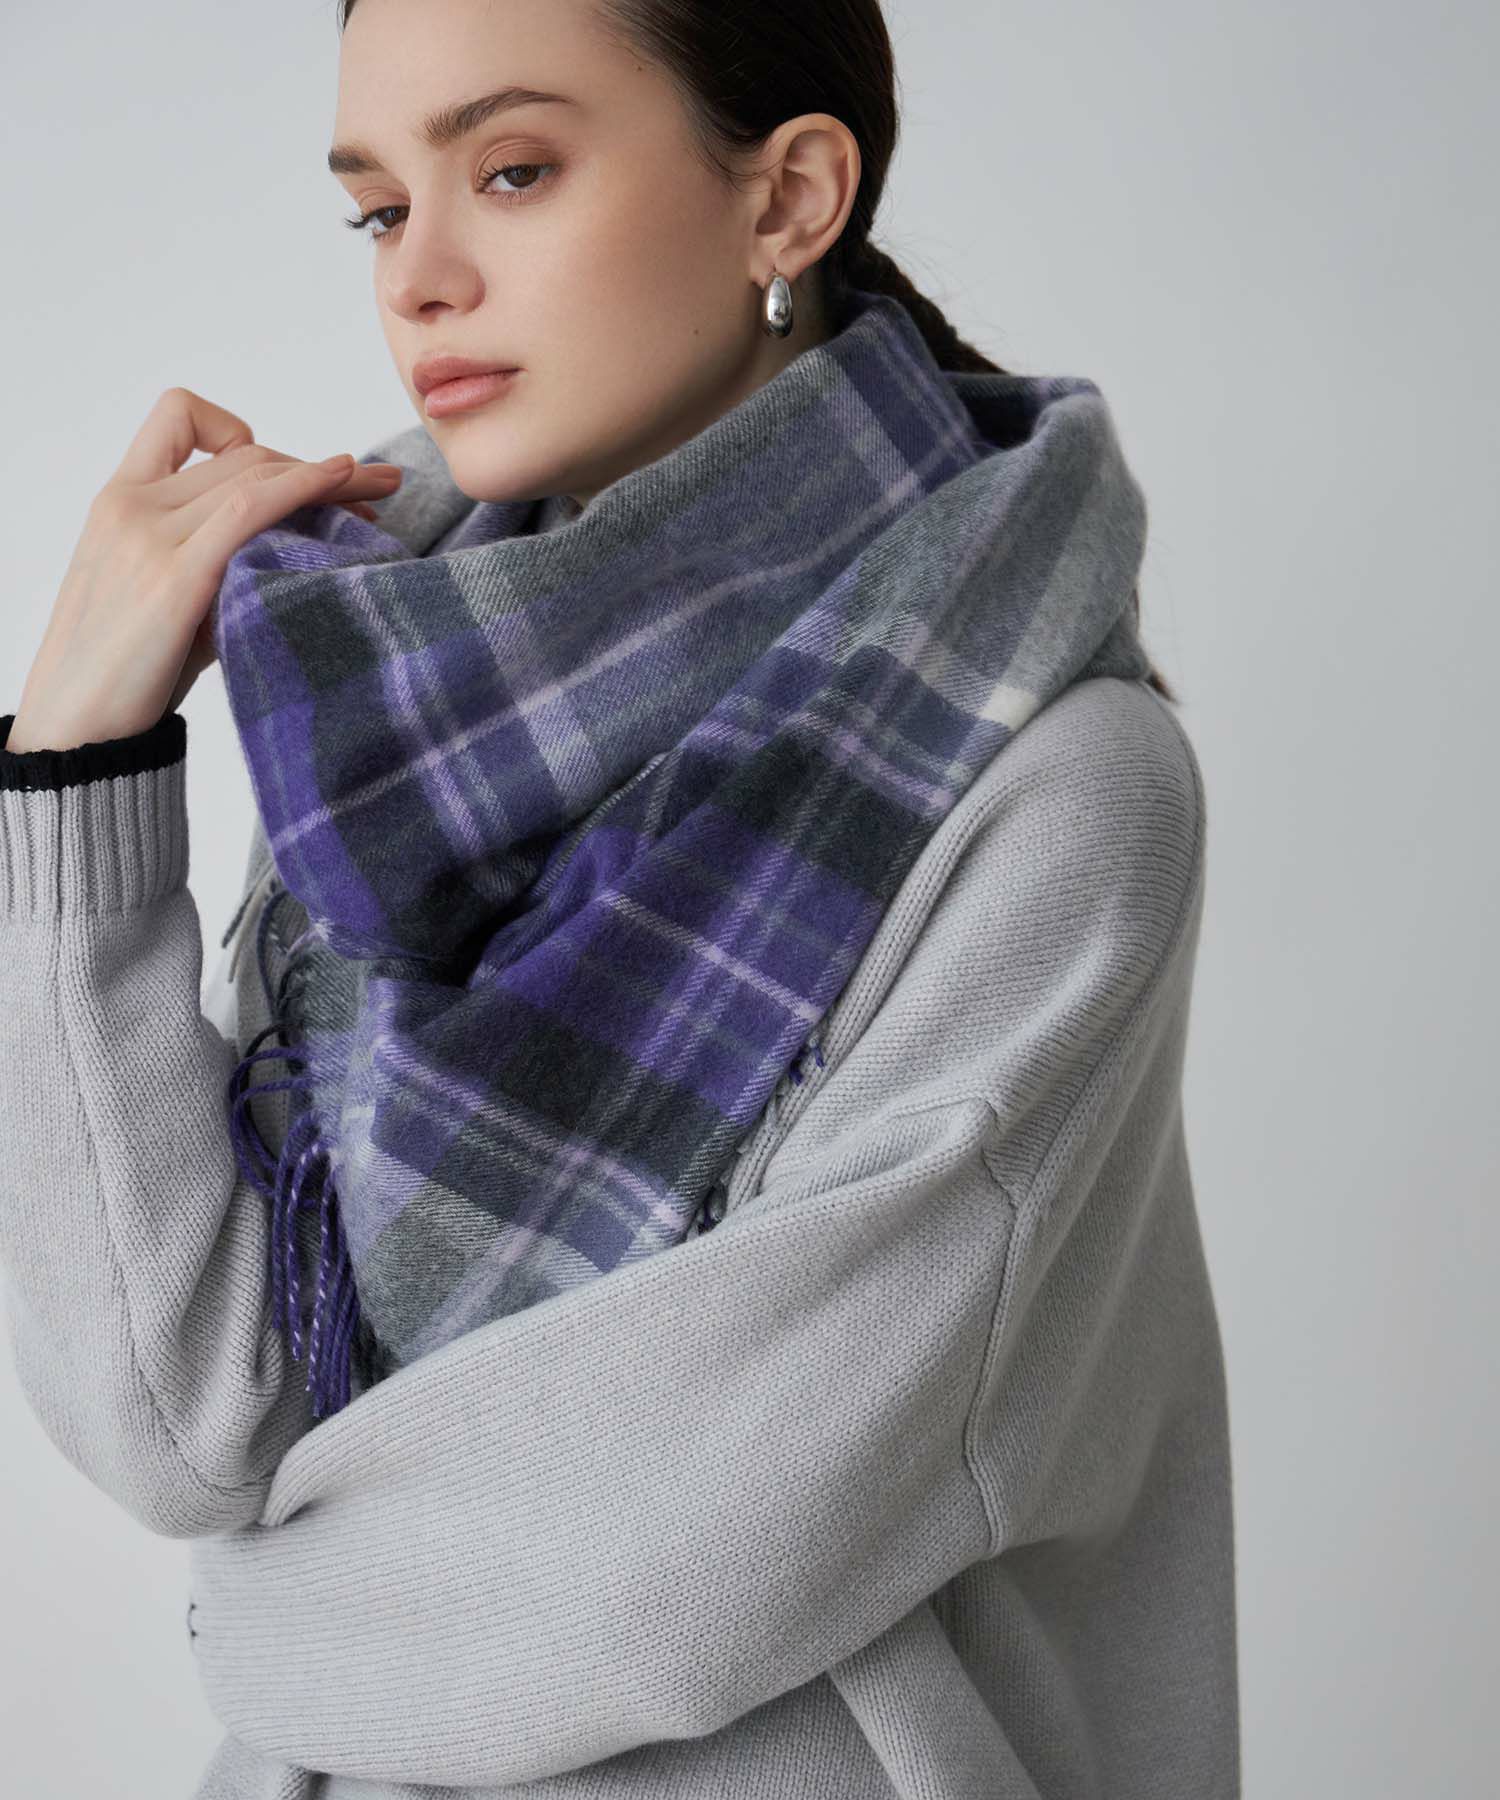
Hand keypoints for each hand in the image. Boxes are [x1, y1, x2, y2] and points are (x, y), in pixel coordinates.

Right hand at [6, 387, 402, 752]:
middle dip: (315, 465)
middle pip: (243, 455)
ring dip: (332, 476)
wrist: (75, 727)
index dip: (239, 431)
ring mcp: (150, 536)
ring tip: (384, 488)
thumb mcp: (163, 598)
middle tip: (374, 487)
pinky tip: (343, 482)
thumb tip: (299, 551)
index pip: (178, 419)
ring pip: (255, 474)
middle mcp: (131, 505)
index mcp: (117, 501)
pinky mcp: (175, 576)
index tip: (284, 472)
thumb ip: (215, 561)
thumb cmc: (124, 675)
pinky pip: (250, 508)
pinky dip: (304, 486)